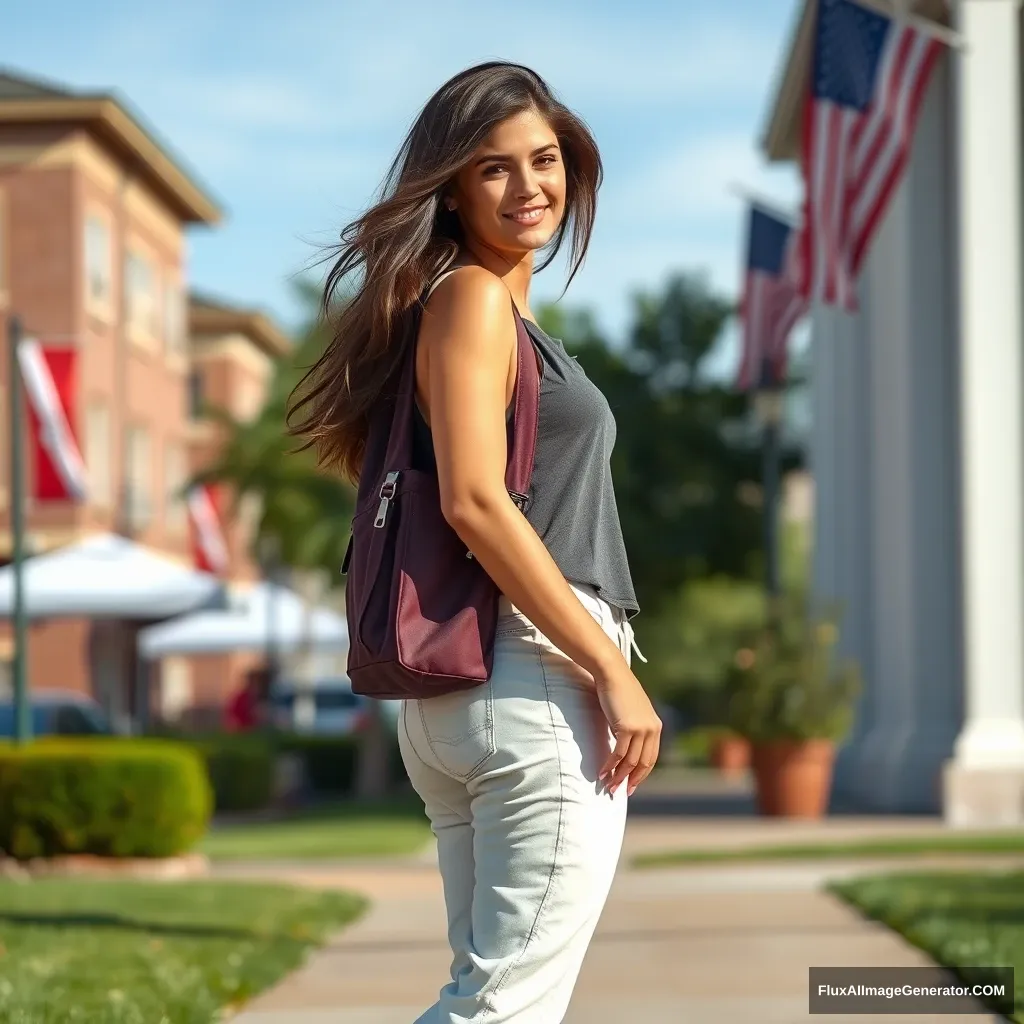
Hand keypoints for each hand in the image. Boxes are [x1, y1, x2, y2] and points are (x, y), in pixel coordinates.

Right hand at [593, 660, 662, 796]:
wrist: (612, 674)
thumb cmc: (618, 690)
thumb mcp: (632, 711)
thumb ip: (634, 728)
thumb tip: (624, 749)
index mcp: (656, 726)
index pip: (651, 758)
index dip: (640, 775)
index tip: (630, 786)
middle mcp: (652, 729)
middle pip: (643, 763)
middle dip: (630, 780)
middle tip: (619, 792)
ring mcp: (641, 729)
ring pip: (631, 761)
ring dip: (618, 775)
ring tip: (608, 785)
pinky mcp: (628, 728)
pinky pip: (619, 754)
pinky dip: (610, 765)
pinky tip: (602, 772)